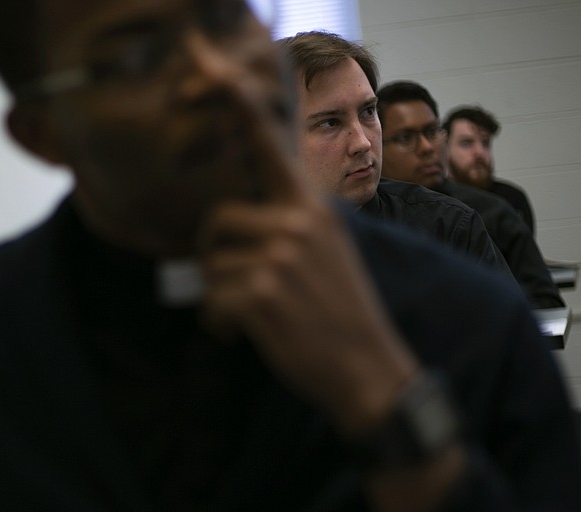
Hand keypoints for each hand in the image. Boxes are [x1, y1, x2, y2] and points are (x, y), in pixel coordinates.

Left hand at [196, 75, 416, 434]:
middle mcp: (297, 223)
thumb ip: (289, 228)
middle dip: (212, 255)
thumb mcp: (328, 253)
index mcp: (313, 208)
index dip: (243, 109)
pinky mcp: (260, 294)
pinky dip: (221, 324)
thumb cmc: (342, 313)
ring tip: (250, 315)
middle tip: (229, 284)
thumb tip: (237, 226)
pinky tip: (244, 334)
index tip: (221, 74)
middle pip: (218, 220)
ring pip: (212, 266)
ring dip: (220, 297)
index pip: (272, 150)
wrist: (368, 368)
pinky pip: (213, 302)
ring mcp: (278, 257)